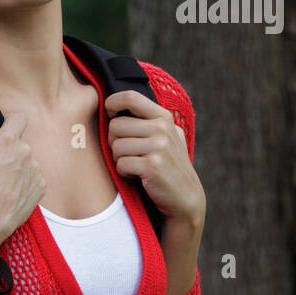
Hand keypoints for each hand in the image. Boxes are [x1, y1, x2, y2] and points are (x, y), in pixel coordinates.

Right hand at [0, 112, 45, 251]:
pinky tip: (8, 193)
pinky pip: (32, 179)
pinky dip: (23, 184)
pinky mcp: (40, 188)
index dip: (10, 121)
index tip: (2, 129)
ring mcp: (35, 171)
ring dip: (15, 168)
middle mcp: (26, 153)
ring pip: (25, 163)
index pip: (18, 118)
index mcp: (7, 142)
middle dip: (6, 152)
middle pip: (18, 144)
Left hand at [104, 90, 204, 227]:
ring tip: (136, 165)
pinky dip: (124, 173)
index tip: (110, 114)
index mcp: (164, 117)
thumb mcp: (166, 136)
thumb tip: (113, 104)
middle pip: (115, 125)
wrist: (185, 197)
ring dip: (119, 159)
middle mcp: (162, 128)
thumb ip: (148, 120)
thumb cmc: (169, 165)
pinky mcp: (152, 166)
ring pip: (115, 146)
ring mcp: (158, 146)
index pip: (130, 97)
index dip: (112, 103)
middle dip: (114, 142)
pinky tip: (138, 176)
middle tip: (128, 153)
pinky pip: (121, 164)